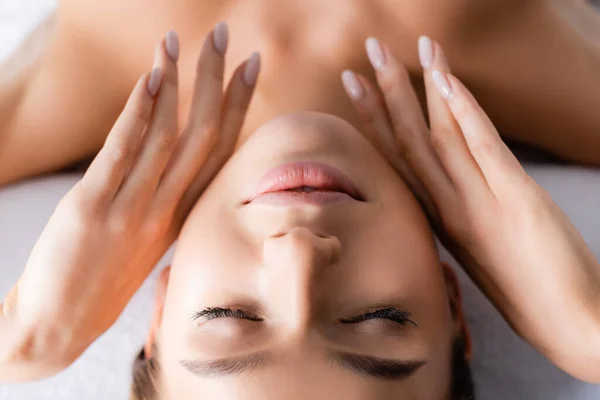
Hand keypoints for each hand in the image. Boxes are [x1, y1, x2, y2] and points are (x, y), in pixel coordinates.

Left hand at [1, 24, 259, 380]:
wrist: (57, 328)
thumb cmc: (100, 280)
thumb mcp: (145, 239)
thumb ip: (163, 200)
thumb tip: (170, 161)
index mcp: (183, 217)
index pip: (220, 153)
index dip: (238, 107)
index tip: (251, 68)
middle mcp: (166, 211)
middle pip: (204, 137)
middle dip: (218, 83)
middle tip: (228, 36)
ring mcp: (132, 211)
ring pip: (166, 138)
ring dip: (176, 84)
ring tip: (177, 41)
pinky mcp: (92, 211)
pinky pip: (123, 155)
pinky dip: (139, 114)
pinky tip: (150, 79)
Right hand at [342, 36, 599, 382]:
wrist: (569, 326)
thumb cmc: (528, 290)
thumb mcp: (482, 250)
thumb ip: (460, 216)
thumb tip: (448, 194)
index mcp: (439, 219)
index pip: (397, 162)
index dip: (373, 121)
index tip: (355, 86)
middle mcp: (450, 209)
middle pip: (408, 142)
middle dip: (385, 93)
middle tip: (367, 50)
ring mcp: (480, 205)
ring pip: (439, 138)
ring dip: (420, 89)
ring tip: (410, 48)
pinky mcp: (516, 202)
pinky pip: (483, 149)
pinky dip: (463, 112)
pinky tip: (446, 82)